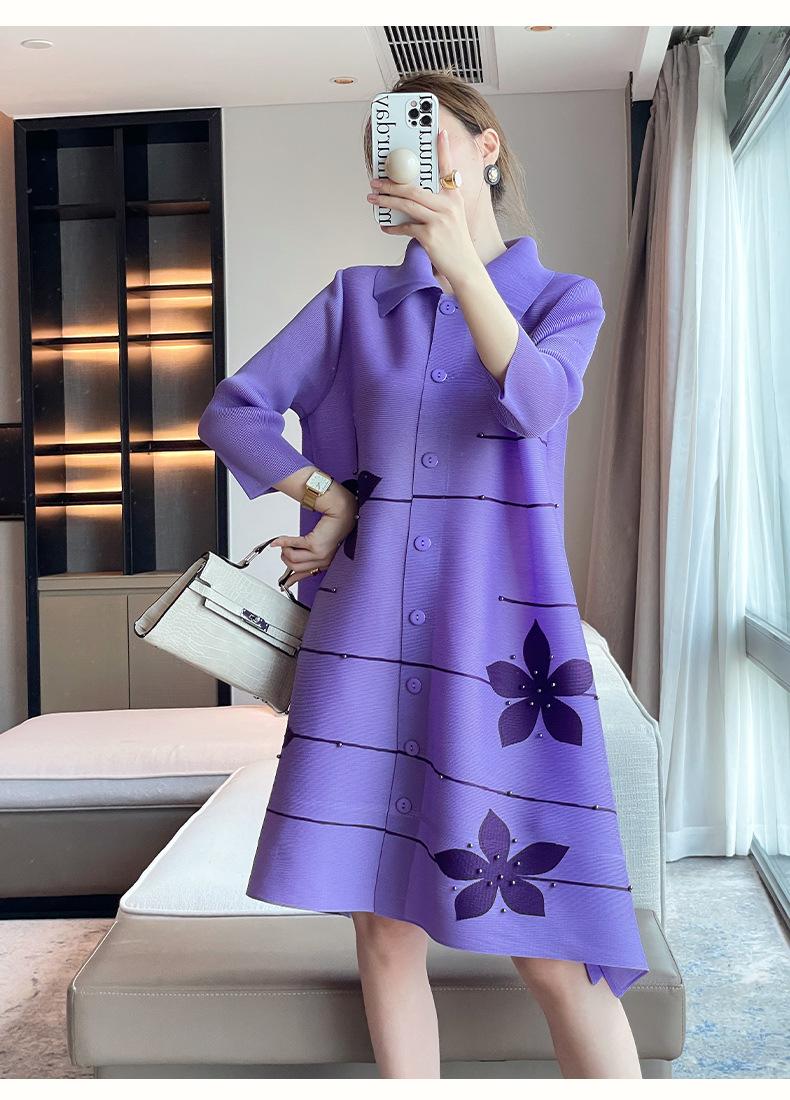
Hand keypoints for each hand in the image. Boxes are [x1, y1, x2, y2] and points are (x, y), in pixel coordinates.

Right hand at [271, 489, 356, 589]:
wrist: (341, 517)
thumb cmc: (333, 529)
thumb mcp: (321, 547)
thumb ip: (309, 555)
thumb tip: (292, 559)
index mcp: (324, 564)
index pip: (305, 575)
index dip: (292, 579)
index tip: (284, 583)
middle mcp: (322, 561)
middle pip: (295, 567)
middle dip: (286, 558)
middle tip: (284, 550)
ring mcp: (319, 554)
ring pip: (293, 559)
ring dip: (285, 550)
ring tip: (286, 543)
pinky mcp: (314, 544)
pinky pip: (293, 545)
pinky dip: (282, 542)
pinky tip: (277, 541)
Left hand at [367, 127, 481, 289]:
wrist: (465, 267)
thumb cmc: (457, 244)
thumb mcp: (454, 218)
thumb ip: (439, 205)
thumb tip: (413, 199)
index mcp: (455, 198)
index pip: (448, 168)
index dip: (444, 149)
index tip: (439, 131)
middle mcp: (449, 205)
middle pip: (414, 188)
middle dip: (391, 184)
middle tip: (376, 181)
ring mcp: (439, 219)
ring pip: (407, 204)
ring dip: (386, 200)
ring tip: (373, 198)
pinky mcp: (430, 235)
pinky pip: (406, 226)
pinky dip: (393, 227)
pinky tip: (385, 226)